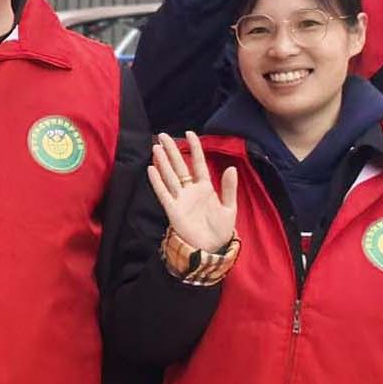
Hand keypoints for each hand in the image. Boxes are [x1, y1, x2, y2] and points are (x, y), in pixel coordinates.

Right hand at [146, 133, 241, 256]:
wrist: (210, 250)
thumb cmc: (220, 231)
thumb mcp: (230, 208)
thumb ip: (229, 189)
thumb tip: (231, 168)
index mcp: (205, 188)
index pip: (198, 163)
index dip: (194, 148)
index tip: (190, 133)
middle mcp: (190, 191)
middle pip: (179, 166)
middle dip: (172, 150)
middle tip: (163, 135)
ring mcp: (180, 199)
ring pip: (170, 176)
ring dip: (163, 162)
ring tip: (156, 148)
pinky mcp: (172, 210)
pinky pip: (163, 193)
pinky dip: (157, 181)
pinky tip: (151, 169)